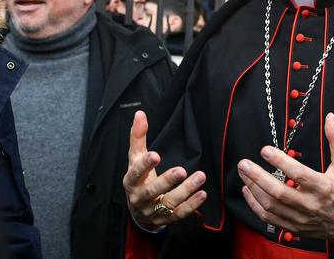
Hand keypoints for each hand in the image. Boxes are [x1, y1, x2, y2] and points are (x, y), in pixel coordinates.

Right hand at [123, 111, 207, 229]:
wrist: (137, 209)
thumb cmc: (138, 178)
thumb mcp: (135, 158)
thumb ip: (138, 137)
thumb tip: (140, 114)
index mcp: (131, 181)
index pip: (136, 173)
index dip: (145, 165)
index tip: (155, 155)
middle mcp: (140, 198)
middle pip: (152, 191)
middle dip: (167, 181)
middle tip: (181, 170)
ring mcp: (152, 211)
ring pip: (168, 203)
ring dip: (186, 190)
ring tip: (200, 176)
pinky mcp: (164, 219)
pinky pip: (179, 214)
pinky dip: (191, 205)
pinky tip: (202, 194)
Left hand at [237, 113, 333, 247]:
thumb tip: (329, 117)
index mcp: (323, 187)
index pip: (298, 174)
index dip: (280, 161)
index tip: (265, 150)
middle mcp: (310, 204)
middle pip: (278, 192)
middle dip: (258, 177)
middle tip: (244, 163)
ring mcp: (300, 218)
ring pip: (271, 205)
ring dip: (253, 188)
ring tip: (243, 173)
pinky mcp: (293, 227)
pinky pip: (269, 218)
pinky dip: (254, 205)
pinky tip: (247, 190)